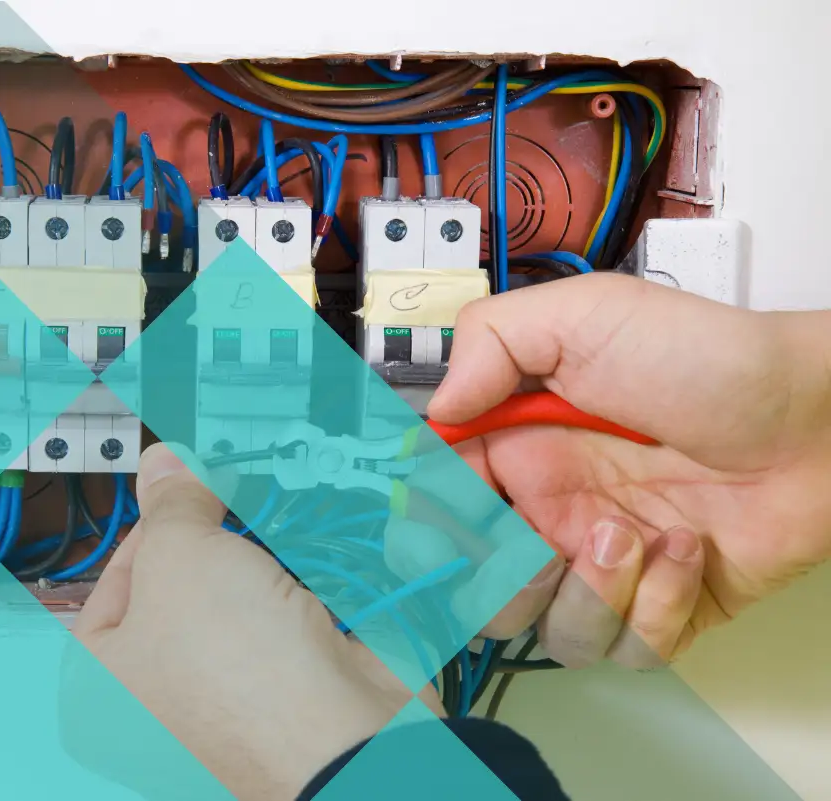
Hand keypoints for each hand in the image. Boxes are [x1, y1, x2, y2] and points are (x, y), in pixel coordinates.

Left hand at [72, 444, 442, 800]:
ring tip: (275, 506)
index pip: (113, 579)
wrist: (345, 734)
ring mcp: (230, 693)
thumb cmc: (235, 667)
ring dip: (261, 550)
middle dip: (213, 530)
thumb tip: (167, 462)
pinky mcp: (291, 682)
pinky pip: (288, 611)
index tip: (183, 482)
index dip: (148, 523)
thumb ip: (172, 501)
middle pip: (182, 581)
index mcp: (104, 682)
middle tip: (230, 484)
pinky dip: (301, 575)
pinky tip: (310, 540)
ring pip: (241, 592)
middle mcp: (161, 695)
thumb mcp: (180, 554)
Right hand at [426, 274, 830, 667]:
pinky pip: (628, 648)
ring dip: (585, 592)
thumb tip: (435, 410)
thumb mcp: (584, 316)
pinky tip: (685, 548)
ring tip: (631, 534)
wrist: (819, 414)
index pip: (435, 509)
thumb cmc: (707, 358)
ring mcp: (604, 566)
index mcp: (516, 451)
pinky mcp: (662, 608)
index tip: (445, 522)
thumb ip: (489, 343)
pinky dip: (656, 606)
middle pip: (475, 593)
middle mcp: (550, 514)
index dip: (424, 530)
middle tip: (531, 547)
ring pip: (548, 633)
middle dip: (495, 584)